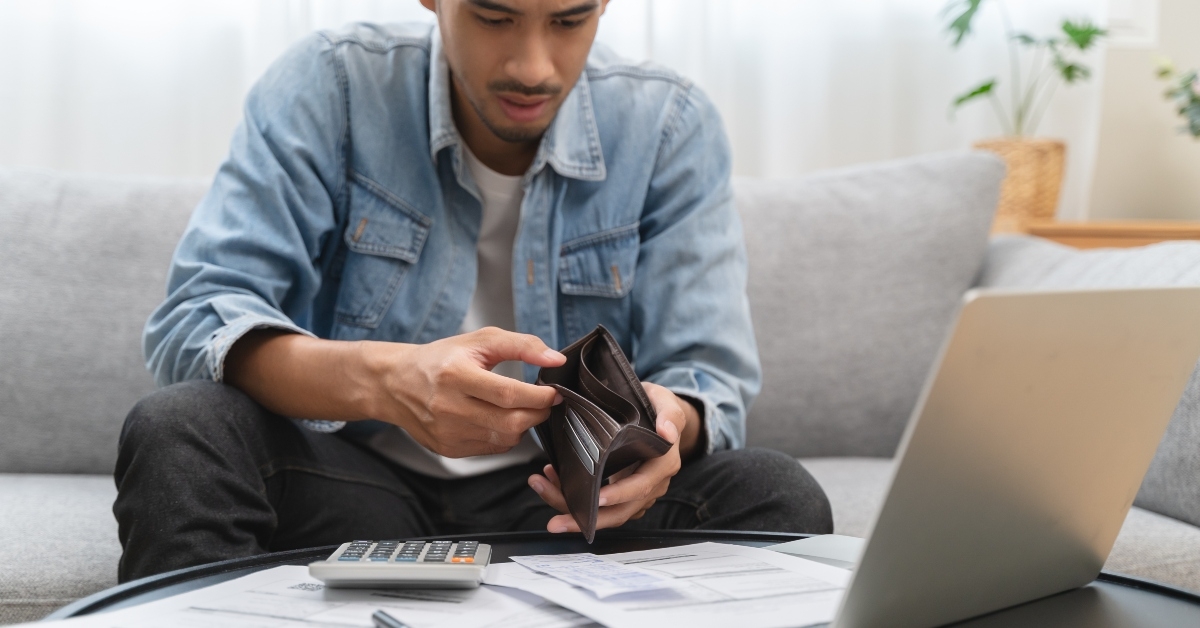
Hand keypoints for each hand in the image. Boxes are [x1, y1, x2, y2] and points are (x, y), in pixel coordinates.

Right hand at [362, 327, 565, 457]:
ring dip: (524, 425)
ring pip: (505, 439)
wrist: (397, 384)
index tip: (554, 390)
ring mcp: (448, 433)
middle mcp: (449, 407)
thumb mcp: (479, 340)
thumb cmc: (441, 359)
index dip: (540, 395)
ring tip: (522, 407)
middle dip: (538, 413)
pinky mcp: (449, 449)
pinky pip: (492, 448)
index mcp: (456, 375)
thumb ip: (522, 346)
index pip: (509, 393)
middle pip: (511, 422)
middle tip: (545, 400)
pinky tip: (499, 418)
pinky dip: (506, 435)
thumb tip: (555, 360)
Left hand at [528, 382, 701, 532]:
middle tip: (556, 523)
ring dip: (572, 508)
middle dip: (586, 520)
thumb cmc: (657, 407)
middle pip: (619, 511)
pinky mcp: (620, 493)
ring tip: (543, 488)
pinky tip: (552, 482)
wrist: (657, 415)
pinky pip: (598, 504)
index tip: (595, 498)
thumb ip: (670, 414)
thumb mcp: (666, 402)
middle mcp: (651, 484)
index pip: (640, 487)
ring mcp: (635, 493)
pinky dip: (573, 498)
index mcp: (662, 465)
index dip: (618, 495)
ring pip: (604, 512)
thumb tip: (667, 433)